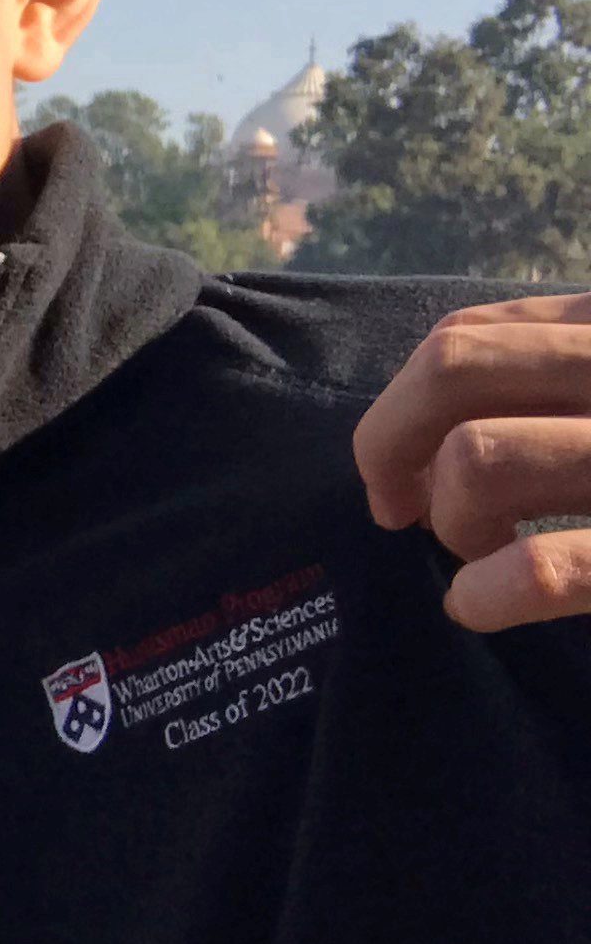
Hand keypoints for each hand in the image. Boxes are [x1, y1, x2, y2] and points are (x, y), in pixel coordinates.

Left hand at [355, 293, 590, 630]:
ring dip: (453, 521)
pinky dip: (487, 593)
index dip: (404, 407)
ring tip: (481, 556)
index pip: (468, 336)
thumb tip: (422, 446)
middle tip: (406, 514)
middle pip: (450, 367)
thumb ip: (549, 382)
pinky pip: (541, 568)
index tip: (399, 473)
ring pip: (477, 455)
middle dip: (395, 446)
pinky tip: (479, 606)